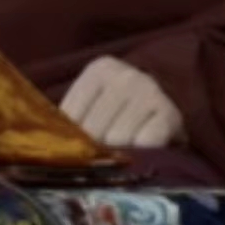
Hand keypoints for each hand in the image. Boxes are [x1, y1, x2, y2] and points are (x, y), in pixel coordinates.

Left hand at [61, 55, 185, 147]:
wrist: (170, 99)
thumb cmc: (121, 106)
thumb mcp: (95, 99)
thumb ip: (73, 114)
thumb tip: (54, 142)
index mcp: (100, 69)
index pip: (72, 114)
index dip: (73, 137)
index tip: (78, 147)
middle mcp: (125, 76)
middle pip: (94, 129)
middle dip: (95, 148)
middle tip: (100, 155)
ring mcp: (148, 92)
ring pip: (118, 139)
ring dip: (117, 153)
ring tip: (120, 153)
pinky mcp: (169, 114)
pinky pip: (145, 143)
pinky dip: (141, 153)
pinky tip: (141, 151)